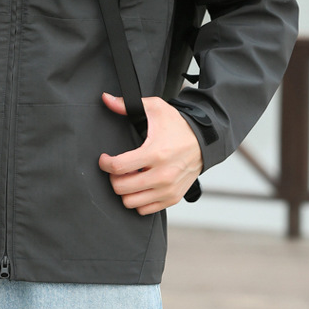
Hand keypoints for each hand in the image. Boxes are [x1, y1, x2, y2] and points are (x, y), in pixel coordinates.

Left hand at [98, 93, 202, 214]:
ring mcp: (167, 189)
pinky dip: (137, 200)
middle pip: (121, 188)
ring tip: (127, 177)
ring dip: (124, 191)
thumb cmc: (177, 125)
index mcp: (155, 153)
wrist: (204, 142)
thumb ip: (127, 104)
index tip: (105, 159)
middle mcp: (162, 175)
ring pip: (130, 202)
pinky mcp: (172, 198)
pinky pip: (144, 210)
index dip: (105, 163)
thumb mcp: (154, 108)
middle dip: (113, 177)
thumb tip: (106, 99)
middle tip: (115, 169)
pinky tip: (140, 185)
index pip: (119, 167)